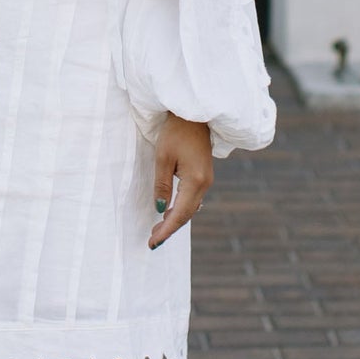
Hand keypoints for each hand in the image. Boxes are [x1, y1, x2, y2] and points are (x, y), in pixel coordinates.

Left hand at [149, 114, 212, 248]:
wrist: (194, 114)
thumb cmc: (176, 132)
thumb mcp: (163, 158)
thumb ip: (162, 185)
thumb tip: (160, 209)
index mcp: (195, 181)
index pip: (180, 214)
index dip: (166, 230)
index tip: (153, 243)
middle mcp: (204, 184)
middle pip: (187, 214)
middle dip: (169, 229)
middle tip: (153, 241)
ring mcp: (206, 180)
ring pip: (190, 208)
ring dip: (175, 220)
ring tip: (158, 230)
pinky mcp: (203, 175)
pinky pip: (192, 199)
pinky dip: (181, 209)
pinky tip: (169, 212)